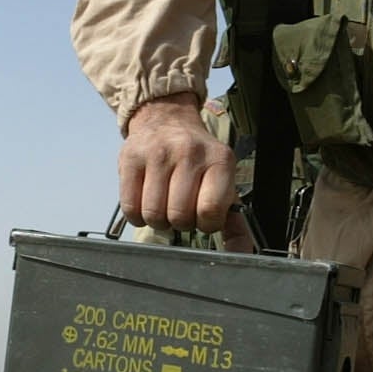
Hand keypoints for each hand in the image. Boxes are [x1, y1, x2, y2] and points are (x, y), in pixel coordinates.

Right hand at [119, 94, 235, 232]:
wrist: (167, 120)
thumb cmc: (197, 160)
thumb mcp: (222, 180)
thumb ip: (234, 219)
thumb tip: (242, 251)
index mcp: (219, 160)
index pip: (210, 210)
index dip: (205, 223)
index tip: (203, 217)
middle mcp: (189, 152)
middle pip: (180, 216)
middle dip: (180, 223)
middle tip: (181, 209)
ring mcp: (157, 153)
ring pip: (154, 215)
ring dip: (158, 220)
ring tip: (164, 205)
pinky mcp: (130, 158)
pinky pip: (131, 208)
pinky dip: (137, 216)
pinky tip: (146, 202)